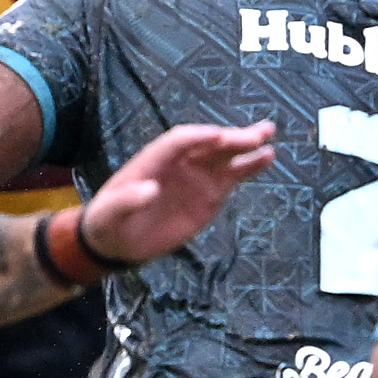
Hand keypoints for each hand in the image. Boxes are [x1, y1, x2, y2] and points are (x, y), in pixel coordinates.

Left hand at [80, 121, 277, 265]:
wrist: (118, 242)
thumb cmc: (109, 223)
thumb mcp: (108, 213)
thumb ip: (125, 200)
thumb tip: (149, 188)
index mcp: (152, 161)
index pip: (178, 141)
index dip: (198, 138)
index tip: (218, 137)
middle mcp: (178, 163)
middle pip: (207, 144)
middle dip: (230, 138)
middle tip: (257, 134)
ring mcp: (196, 177)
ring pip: (224, 156)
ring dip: (246, 144)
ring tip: (269, 135)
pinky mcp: (210, 194)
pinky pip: (232, 176)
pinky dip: (249, 166)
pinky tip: (267, 157)